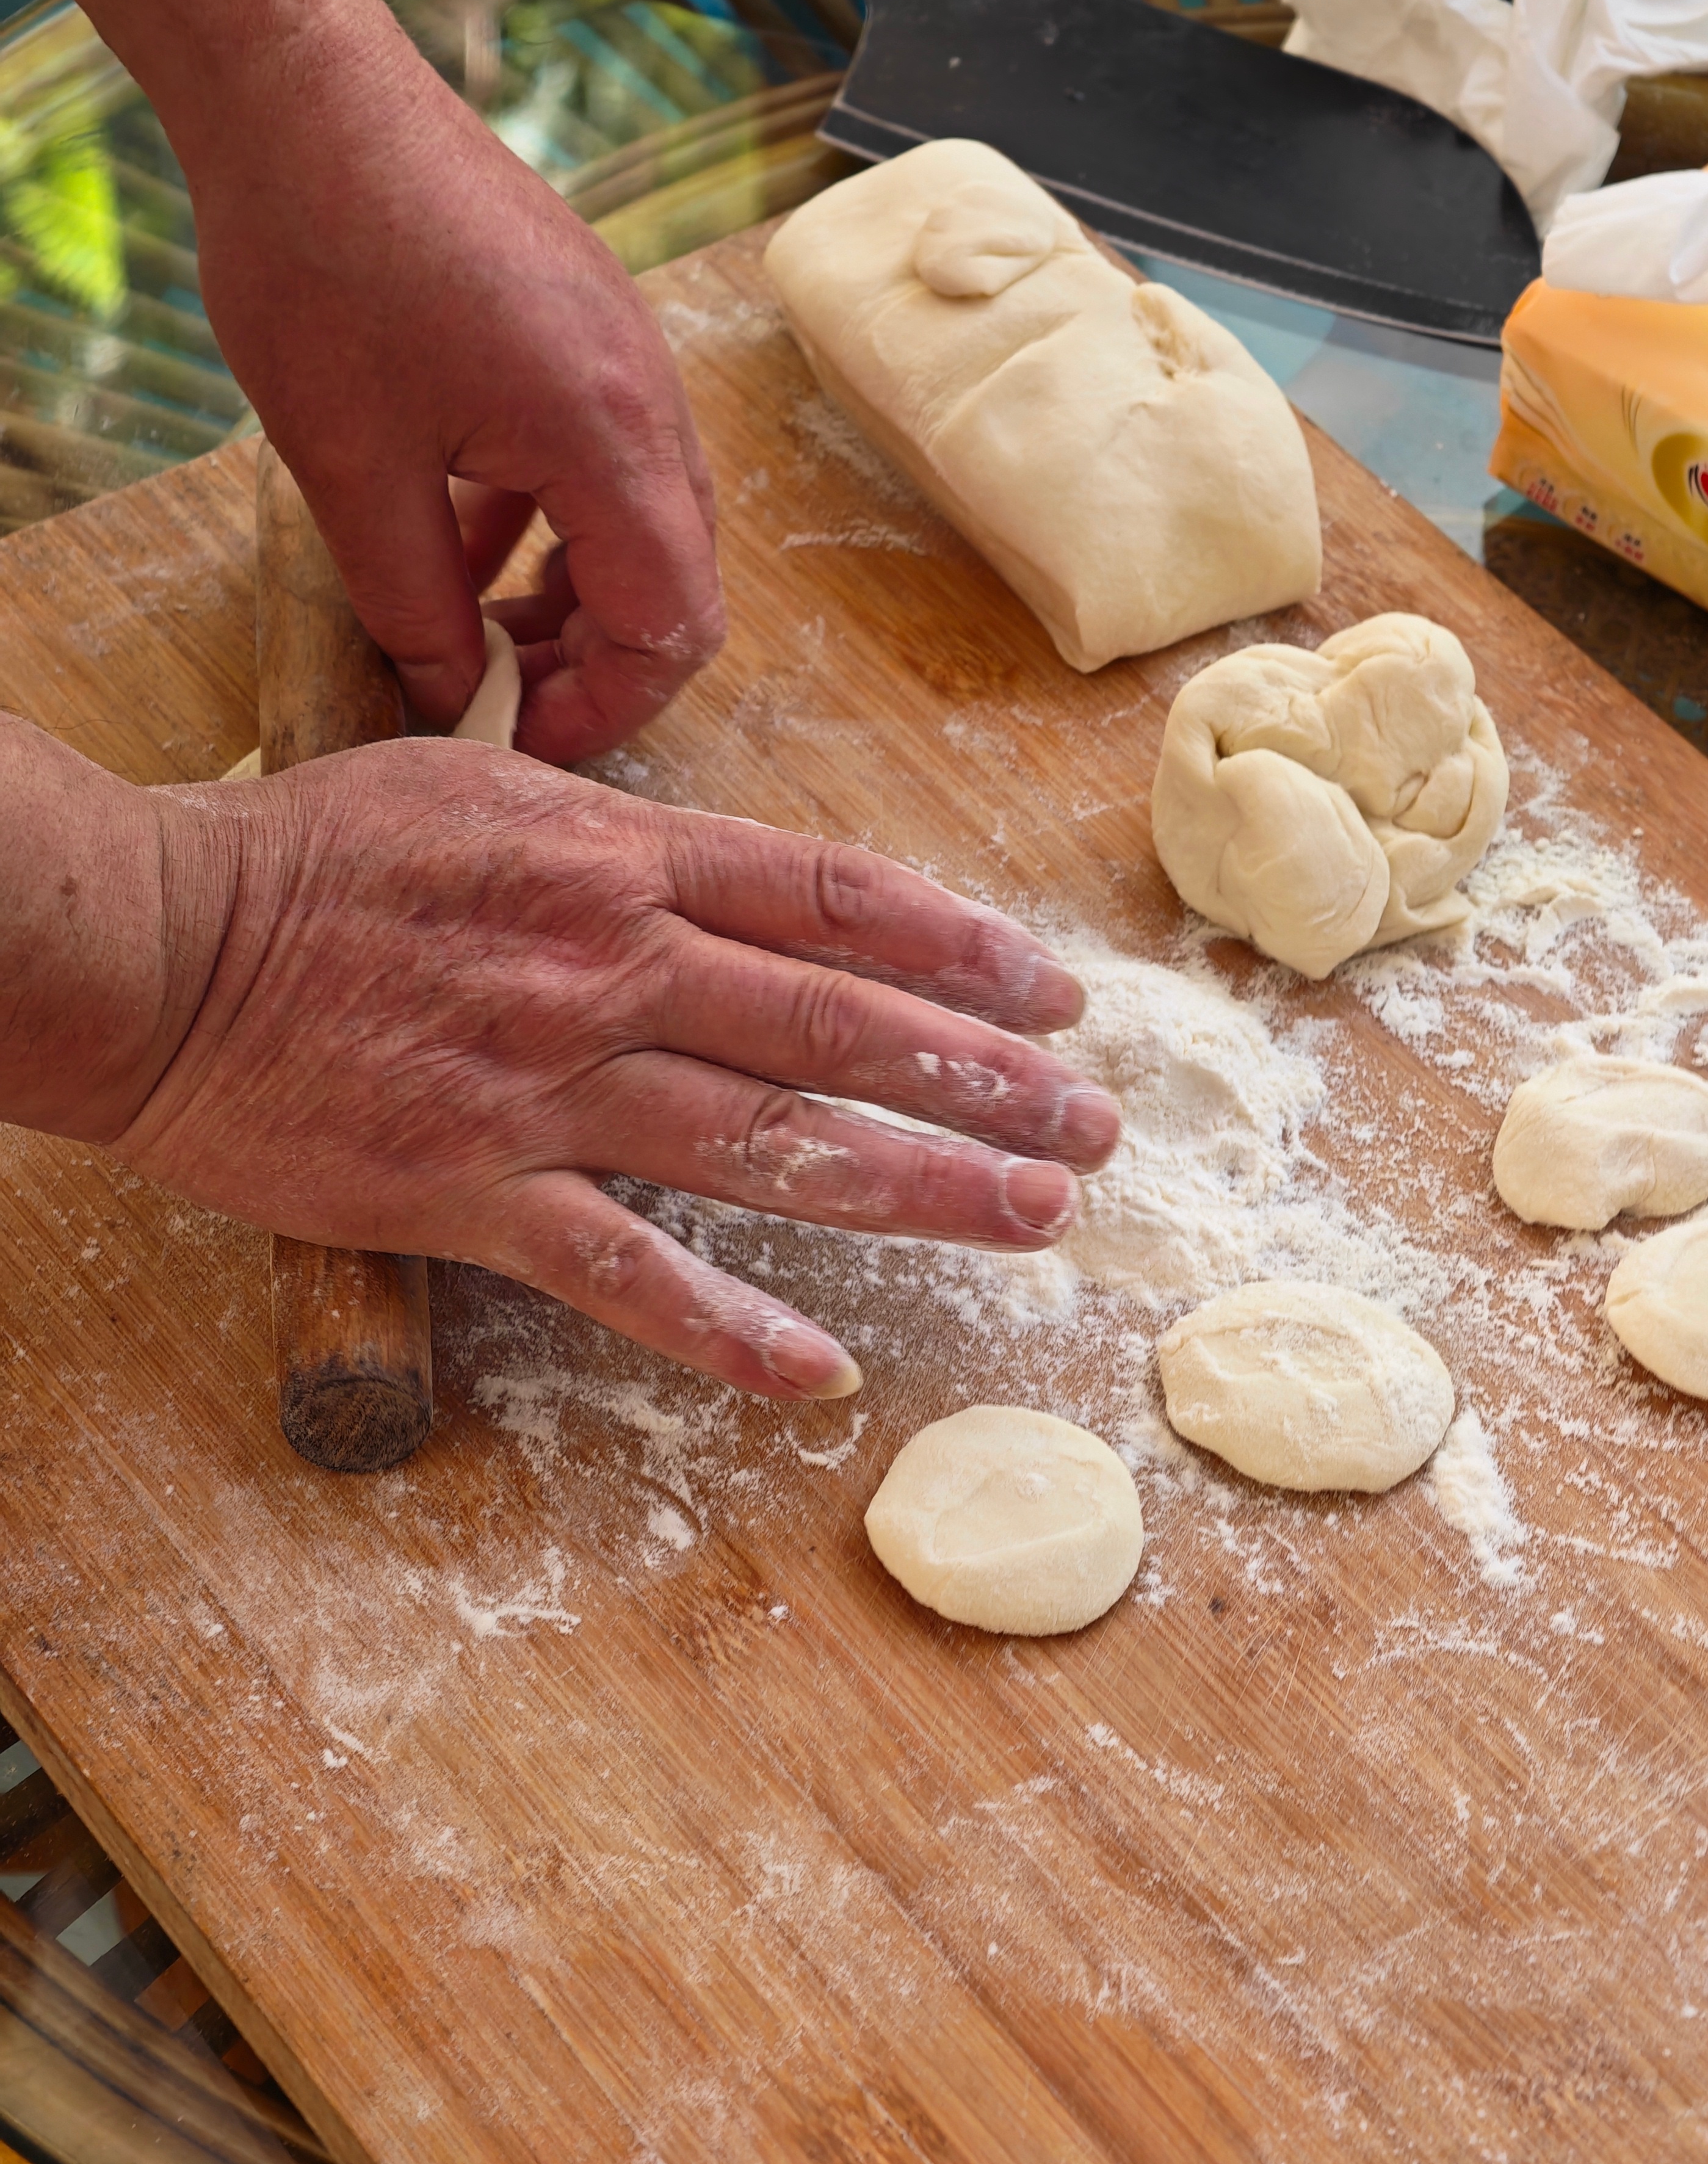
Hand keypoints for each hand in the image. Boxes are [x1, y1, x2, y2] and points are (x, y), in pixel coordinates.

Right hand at [124, 745, 1121, 1399]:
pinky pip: (621, 1270)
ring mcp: (543, 1084)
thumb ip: (615, 838)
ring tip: (1030, 1219)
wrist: (157, 946)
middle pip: (836, 1026)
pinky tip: (816, 1373)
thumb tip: (722, 878)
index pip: (833, 900)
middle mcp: (607, 965)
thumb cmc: (313, 857)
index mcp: (616, 860)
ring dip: (914, 1187)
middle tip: (1094, 1127)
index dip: (960, 950)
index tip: (1054, 995)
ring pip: (767, 1143)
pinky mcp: (469, 1189)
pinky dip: (723, 1327)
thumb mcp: (481, 790)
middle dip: (984, 1079)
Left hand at [188, 8, 722, 767]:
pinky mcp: (588, 331)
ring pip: (641, 523)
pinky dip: (549, 523)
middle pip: (677, 580)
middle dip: (595, 661)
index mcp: (609, 437)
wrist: (304, 90)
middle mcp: (647, 397)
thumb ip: (417, 609)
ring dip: (569, 596)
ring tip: (467, 630)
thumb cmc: (320, 259)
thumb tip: (453, 701)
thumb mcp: (351, 473)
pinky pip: (601, 460)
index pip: (673, 625)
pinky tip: (458, 538)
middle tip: (496, 698)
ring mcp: (626, 356)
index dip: (608, 707)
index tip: (523, 736)